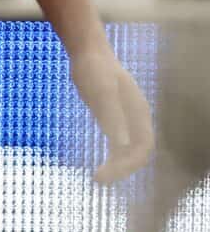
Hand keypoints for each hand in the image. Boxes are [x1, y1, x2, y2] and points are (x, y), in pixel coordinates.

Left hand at [70, 46, 153, 182]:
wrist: (87, 52)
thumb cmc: (95, 68)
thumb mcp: (101, 91)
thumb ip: (111, 115)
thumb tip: (121, 143)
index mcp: (139, 113)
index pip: (143, 146)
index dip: (130, 162)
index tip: (111, 171)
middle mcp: (136, 119)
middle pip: (137, 152)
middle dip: (122, 169)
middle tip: (100, 180)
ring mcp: (125, 119)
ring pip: (127, 150)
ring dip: (117, 166)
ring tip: (98, 179)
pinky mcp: (112, 118)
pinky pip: (117, 144)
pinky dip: (112, 157)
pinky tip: (98, 166)